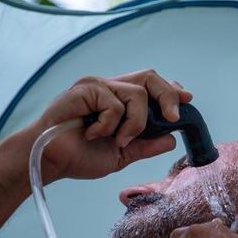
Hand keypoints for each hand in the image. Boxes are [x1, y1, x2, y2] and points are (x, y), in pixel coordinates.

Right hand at [13, 70, 192, 182]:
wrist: (50, 161)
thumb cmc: (78, 157)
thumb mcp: (121, 155)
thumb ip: (145, 146)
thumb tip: (171, 139)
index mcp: (118, 100)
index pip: (150, 85)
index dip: (170, 91)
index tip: (187, 100)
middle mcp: (109, 88)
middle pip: (150, 77)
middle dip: (167, 96)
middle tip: (171, 118)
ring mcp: (97, 86)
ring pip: (137, 94)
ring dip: (135, 123)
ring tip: (117, 140)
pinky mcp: (85, 89)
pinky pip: (115, 104)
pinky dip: (111, 124)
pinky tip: (93, 134)